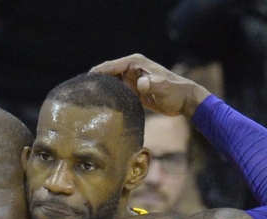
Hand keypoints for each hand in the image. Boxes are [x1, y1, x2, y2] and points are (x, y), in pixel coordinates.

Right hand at [90, 54, 210, 117]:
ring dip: (101, 91)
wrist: (184, 101)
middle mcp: (131, 69)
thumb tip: (140, 84)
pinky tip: (101, 107)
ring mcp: (131, 80)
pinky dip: (109, 98)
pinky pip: (117, 93)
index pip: (112, 66)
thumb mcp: (164, 87)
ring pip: (111, 84)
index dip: (98, 73)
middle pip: (108, 74)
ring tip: (87, 100)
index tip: (85, 81)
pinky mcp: (133, 91)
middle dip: (96, 82)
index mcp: (135, 63)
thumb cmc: (175, 92)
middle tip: (81, 92)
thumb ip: (152, 85)